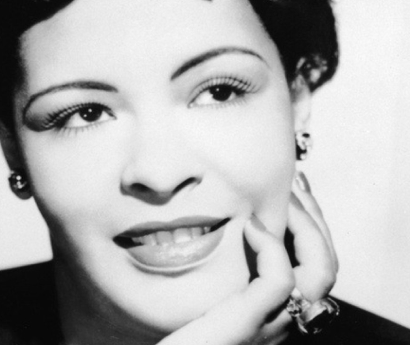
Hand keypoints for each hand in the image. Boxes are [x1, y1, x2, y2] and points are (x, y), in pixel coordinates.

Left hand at [157, 172, 337, 344]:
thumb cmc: (183, 323)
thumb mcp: (214, 282)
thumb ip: (231, 259)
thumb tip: (236, 215)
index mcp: (277, 307)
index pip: (319, 264)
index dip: (315, 223)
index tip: (297, 188)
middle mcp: (282, 317)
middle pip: (326, 267)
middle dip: (315, 218)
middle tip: (294, 186)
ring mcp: (269, 323)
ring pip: (318, 274)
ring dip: (305, 227)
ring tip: (281, 201)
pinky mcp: (246, 323)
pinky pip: (280, 282)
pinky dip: (273, 247)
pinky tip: (252, 226)